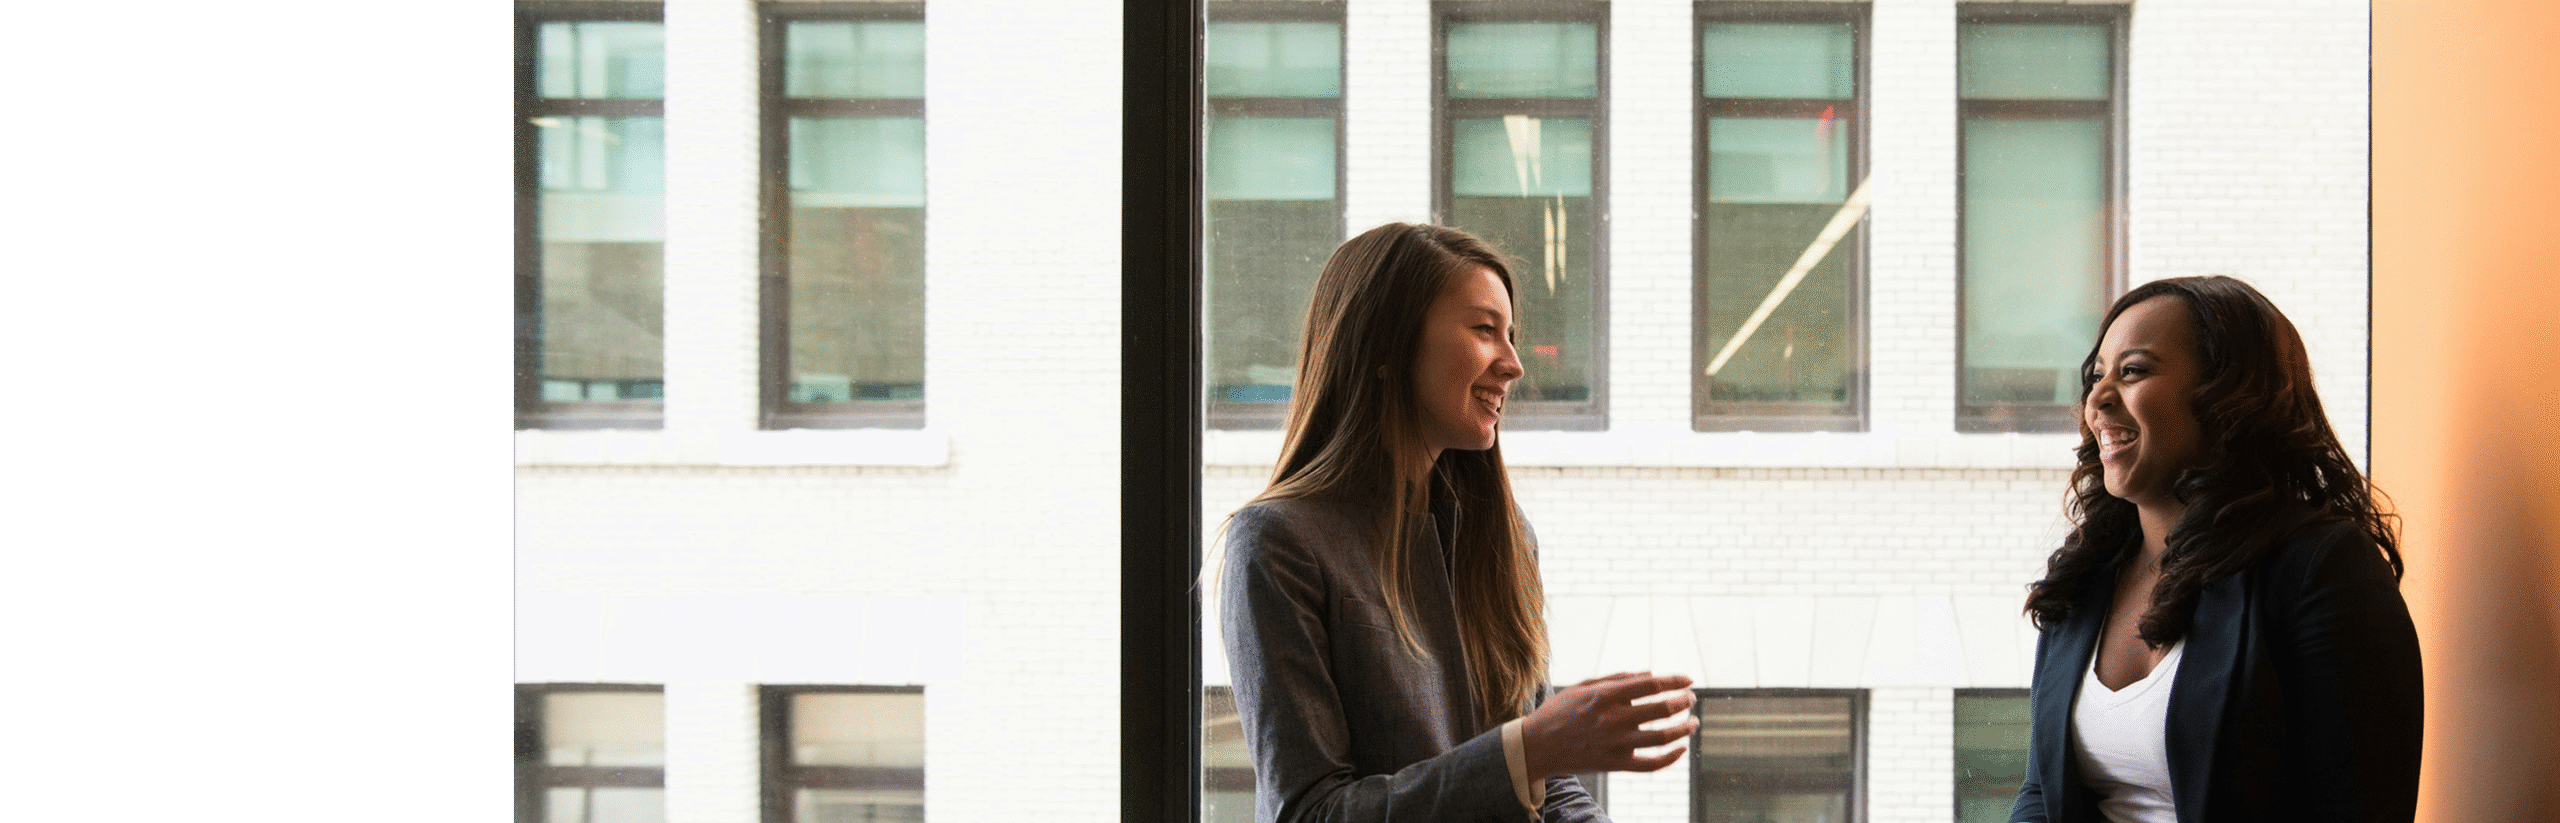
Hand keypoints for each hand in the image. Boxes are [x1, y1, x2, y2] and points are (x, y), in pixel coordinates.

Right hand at [1518, 671, 1699, 779]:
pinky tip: (1681, 749)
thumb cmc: (1560, 712)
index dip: (1675, 681)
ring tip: (1693, 723)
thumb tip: (1651, 675)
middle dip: (1683, 702)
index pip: (1651, 684)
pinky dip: (1671, 758)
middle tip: (1690, 699)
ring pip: (1663, 737)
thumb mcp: (1583, 687)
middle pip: (1662, 709)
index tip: (1688, 680)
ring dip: (1685, 728)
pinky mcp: (1616, 764)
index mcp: (1606, 695)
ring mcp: (1616, 744)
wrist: (1538, 746)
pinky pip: (1651, 764)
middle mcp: (1614, 719)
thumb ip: (1617, 679)